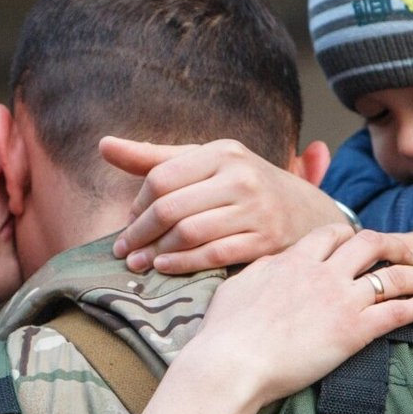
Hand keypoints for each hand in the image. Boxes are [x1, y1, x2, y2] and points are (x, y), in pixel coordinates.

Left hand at [101, 137, 344, 273]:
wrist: (308, 212)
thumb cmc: (244, 186)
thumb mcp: (206, 163)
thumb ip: (155, 158)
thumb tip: (103, 145)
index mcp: (222, 152)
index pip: (161, 177)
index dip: (137, 204)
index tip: (127, 222)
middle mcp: (241, 177)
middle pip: (171, 207)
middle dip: (139, 233)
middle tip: (122, 250)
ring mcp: (256, 210)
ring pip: (189, 233)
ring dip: (156, 252)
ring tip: (138, 263)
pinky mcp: (266, 241)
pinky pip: (213, 255)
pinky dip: (183, 264)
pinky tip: (165, 268)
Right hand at [139, 226, 412, 413]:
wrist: (232, 363)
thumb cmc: (225, 332)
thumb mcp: (237, 286)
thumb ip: (261, 270)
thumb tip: (273, 264)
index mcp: (294, 259)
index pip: (333, 233)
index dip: (351, 235)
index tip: (359, 245)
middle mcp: (323, 273)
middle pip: (370, 244)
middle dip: (393, 246)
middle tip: (404, 255)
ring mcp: (341, 300)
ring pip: (392, 276)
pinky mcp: (354, 330)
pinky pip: (396, 311)